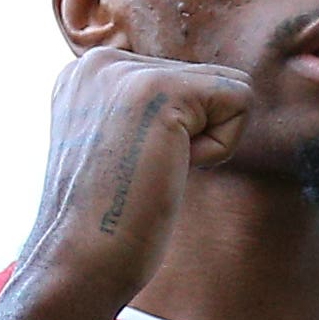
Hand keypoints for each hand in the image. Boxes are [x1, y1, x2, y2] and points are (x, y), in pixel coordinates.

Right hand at [15, 47, 250, 319]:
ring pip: (227, 88)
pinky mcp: (159, 88)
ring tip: (154, 169)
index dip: (174, 136)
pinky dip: (220, 146)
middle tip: (144, 172)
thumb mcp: (118, 146)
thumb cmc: (107, 222)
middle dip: (194, 135)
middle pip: (206, 80)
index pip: (180, 81)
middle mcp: (100, 61)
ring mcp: (125, 70)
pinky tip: (171, 167)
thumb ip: (147, 111)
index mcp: (86, 74)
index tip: (128, 168)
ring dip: (208, 141)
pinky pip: (239, 101)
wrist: (80, 258)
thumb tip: (211, 97)